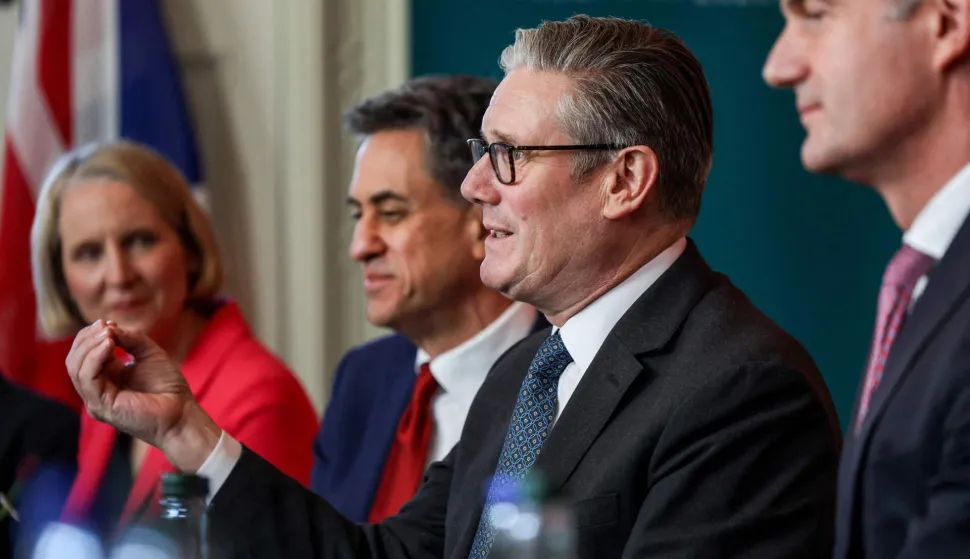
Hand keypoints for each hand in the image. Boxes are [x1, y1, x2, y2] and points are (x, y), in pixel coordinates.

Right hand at [66, 320, 220, 471]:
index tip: (108, 323)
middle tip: (105, 325)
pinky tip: (109, 345)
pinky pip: (88, 379)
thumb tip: (109, 327)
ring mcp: (96, 400)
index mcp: (106, 377)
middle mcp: (97, 390)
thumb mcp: (149, 353)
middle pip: (75, 360)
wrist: (181, 411)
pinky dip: (95, 358)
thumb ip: (130, 338)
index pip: (84, 354)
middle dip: (87, 339)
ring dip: (90, 346)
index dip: (91, 336)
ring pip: (76, 369)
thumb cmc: (168, 386)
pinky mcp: (102, 406)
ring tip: (108, 334)